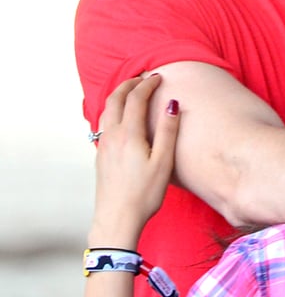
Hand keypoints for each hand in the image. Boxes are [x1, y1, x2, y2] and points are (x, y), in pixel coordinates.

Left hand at [89, 75, 180, 247]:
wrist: (117, 218)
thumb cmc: (144, 194)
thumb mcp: (163, 162)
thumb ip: (167, 131)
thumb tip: (172, 104)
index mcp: (128, 134)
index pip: (135, 98)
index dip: (147, 84)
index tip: (159, 77)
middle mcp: (111, 136)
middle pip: (115, 99)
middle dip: (129, 84)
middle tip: (142, 78)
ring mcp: (103, 145)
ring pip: (106, 110)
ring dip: (118, 95)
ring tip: (130, 91)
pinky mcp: (100, 156)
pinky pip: (103, 123)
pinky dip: (112, 110)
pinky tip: (120, 118)